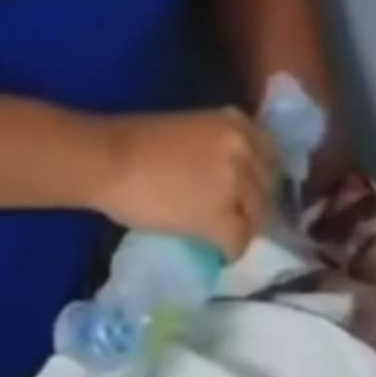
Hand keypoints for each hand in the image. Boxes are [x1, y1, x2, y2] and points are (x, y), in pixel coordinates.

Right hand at [94, 108, 276, 262]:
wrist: (107, 161)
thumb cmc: (133, 142)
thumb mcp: (189, 129)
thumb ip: (217, 146)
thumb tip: (224, 176)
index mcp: (236, 123)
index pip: (268, 156)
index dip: (256, 178)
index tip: (244, 192)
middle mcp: (244, 149)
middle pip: (267, 187)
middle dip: (253, 204)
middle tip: (233, 217)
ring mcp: (236, 183)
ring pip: (258, 216)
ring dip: (243, 228)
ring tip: (224, 237)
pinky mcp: (221, 216)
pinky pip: (239, 241)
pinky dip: (230, 251)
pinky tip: (218, 253)